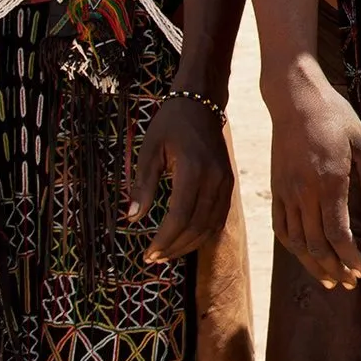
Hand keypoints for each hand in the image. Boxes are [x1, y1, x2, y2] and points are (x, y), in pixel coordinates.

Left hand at [130, 95, 234, 263]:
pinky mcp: (229, 183)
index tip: (147, 253)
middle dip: (173, 247)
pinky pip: (218, 217)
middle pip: (196, 226)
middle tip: (153, 258)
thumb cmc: (171, 123)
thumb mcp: (150, 149)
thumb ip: (143, 184)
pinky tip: (186, 240)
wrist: (202, 102)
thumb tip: (132, 218)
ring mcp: (225, 181)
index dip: (163, 240)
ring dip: (188, 245)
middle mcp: (214, 178)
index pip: (179, 216)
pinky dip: (203, 234)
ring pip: (209, 226)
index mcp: (192, 169)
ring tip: (166, 254)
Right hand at [268, 67, 360, 289]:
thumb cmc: (333, 116)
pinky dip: (292, 246)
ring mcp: (286, 191)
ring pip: (296, 241)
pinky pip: (281, 226)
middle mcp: (304, 192)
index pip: (337, 233)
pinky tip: (303, 254)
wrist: (294, 98)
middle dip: (334, 268)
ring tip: (328, 280)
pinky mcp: (276, 188)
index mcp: (329, 181)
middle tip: (349, 283)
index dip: (349, 257)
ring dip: (312, 264)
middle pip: (316, 244)